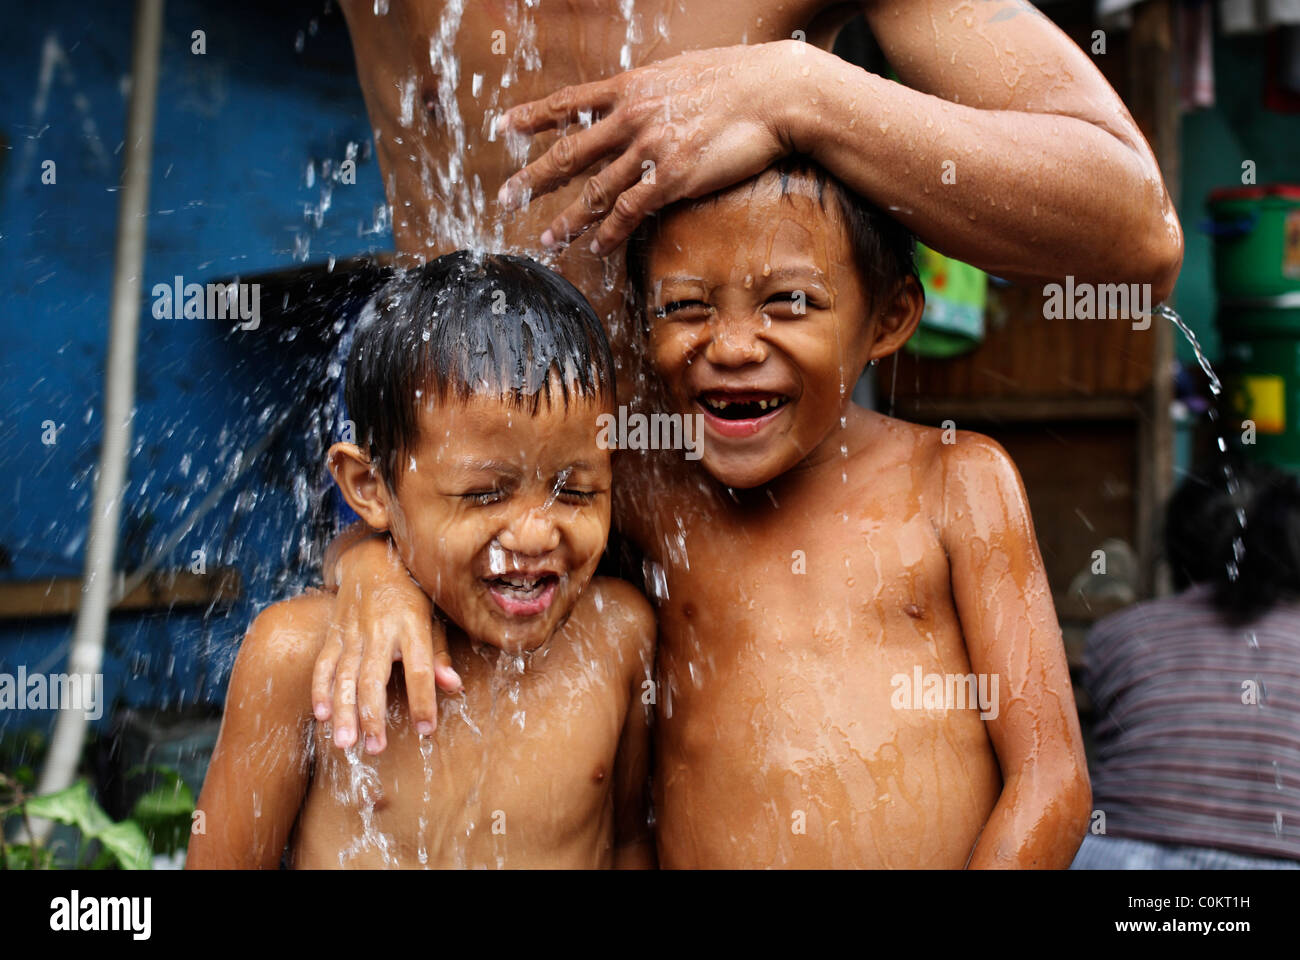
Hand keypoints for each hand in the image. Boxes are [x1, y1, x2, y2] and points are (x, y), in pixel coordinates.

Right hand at [313, 536, 461, 752]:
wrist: (373, 560)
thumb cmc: (412, 595)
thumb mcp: (434, 618)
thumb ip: (440, 654)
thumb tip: (453, 686)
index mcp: (412, 625)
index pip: (420, 668)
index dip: (423, 700)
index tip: (426, 730)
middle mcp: (380, 629)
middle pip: (374, 677)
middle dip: (372, 714)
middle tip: (375, 748)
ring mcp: (353, 631)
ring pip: (344, 676)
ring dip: (343, 711)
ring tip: (345, 743)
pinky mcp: (334, 634)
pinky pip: (323, 664)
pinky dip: (320, 690)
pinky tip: (320, 716)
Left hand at [496, 41, 801, 254]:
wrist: (775, 93)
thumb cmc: (736, 80)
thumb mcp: (680, 73)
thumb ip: (651, 92)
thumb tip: (638, 100)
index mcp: (630, 87)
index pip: (568, 103)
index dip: (532, 117)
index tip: (502, 127)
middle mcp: (631, 117)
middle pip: (569, 153)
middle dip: (533, 178)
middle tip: (506, 198)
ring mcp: (650, 148)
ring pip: (595, 190)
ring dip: (568, 219)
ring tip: (547, 239)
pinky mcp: (673, 177)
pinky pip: (630, 211)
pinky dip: (610, 232)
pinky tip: (596, 246)